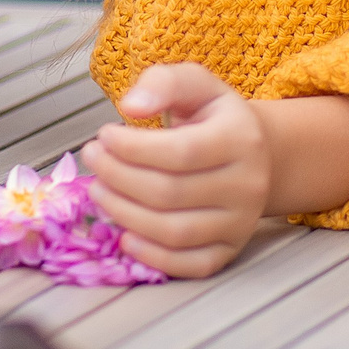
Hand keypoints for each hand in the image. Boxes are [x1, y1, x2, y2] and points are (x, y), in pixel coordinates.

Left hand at [84, 64, 348, 278]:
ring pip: (173, 232)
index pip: (180, 152)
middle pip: (169, 193)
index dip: (132, 148)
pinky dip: (151, 256)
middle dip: (118, 177)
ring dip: (124, 214)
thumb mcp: (195, 85)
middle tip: (92, 161)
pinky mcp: (229, 251)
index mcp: (241, 139)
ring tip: (98, 191)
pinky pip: (188, 265)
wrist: (256, 156)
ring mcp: (240, 223)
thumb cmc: (214, 119)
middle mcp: (247, 185)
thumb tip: (130, 107)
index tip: (103, 136)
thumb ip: (163, 83)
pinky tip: (124, 235)